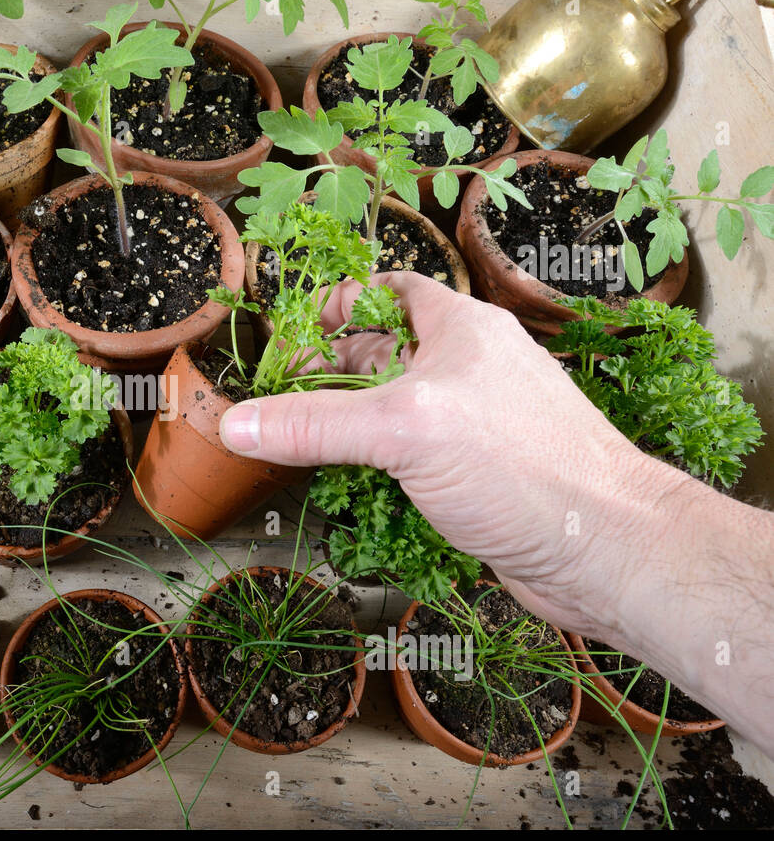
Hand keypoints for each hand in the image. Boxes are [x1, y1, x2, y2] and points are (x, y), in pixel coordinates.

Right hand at [217, 271, 685, 639]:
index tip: (292, 336)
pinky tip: (347, 483)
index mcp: (461, 330)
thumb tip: (235, 422)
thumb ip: (315, 424)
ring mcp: (476, 422)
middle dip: (327, 370)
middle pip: (382, 351)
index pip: (391, 290)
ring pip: (395, 408)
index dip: (339, 303)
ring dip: (347, 422)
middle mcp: (470, 368)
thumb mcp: (404, 431)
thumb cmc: (523, 468)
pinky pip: (412, 455)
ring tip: (295, 440)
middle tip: (277, 397)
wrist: (605, 550)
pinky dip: (375, 462)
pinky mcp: (479, 474)